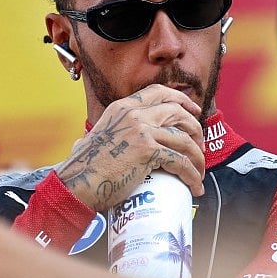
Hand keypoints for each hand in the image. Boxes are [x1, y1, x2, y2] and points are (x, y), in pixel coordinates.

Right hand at [56, 84, 203, 210]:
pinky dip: (191, 174)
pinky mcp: (147, 152)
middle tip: (200, 145)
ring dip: (197, 157)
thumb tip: (108, 140)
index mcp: (122, 107)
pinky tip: (194, 184)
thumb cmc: (86, 167)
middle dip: (195, 128)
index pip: (158, 92)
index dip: (181, 100)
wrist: (76, 183)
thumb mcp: (98, 135)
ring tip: (199, 171)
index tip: (194, 111)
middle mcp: (133, 114)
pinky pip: (180, 161)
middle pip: (177, 112)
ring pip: (184, 139)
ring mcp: (141, 131)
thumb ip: (113, 131)